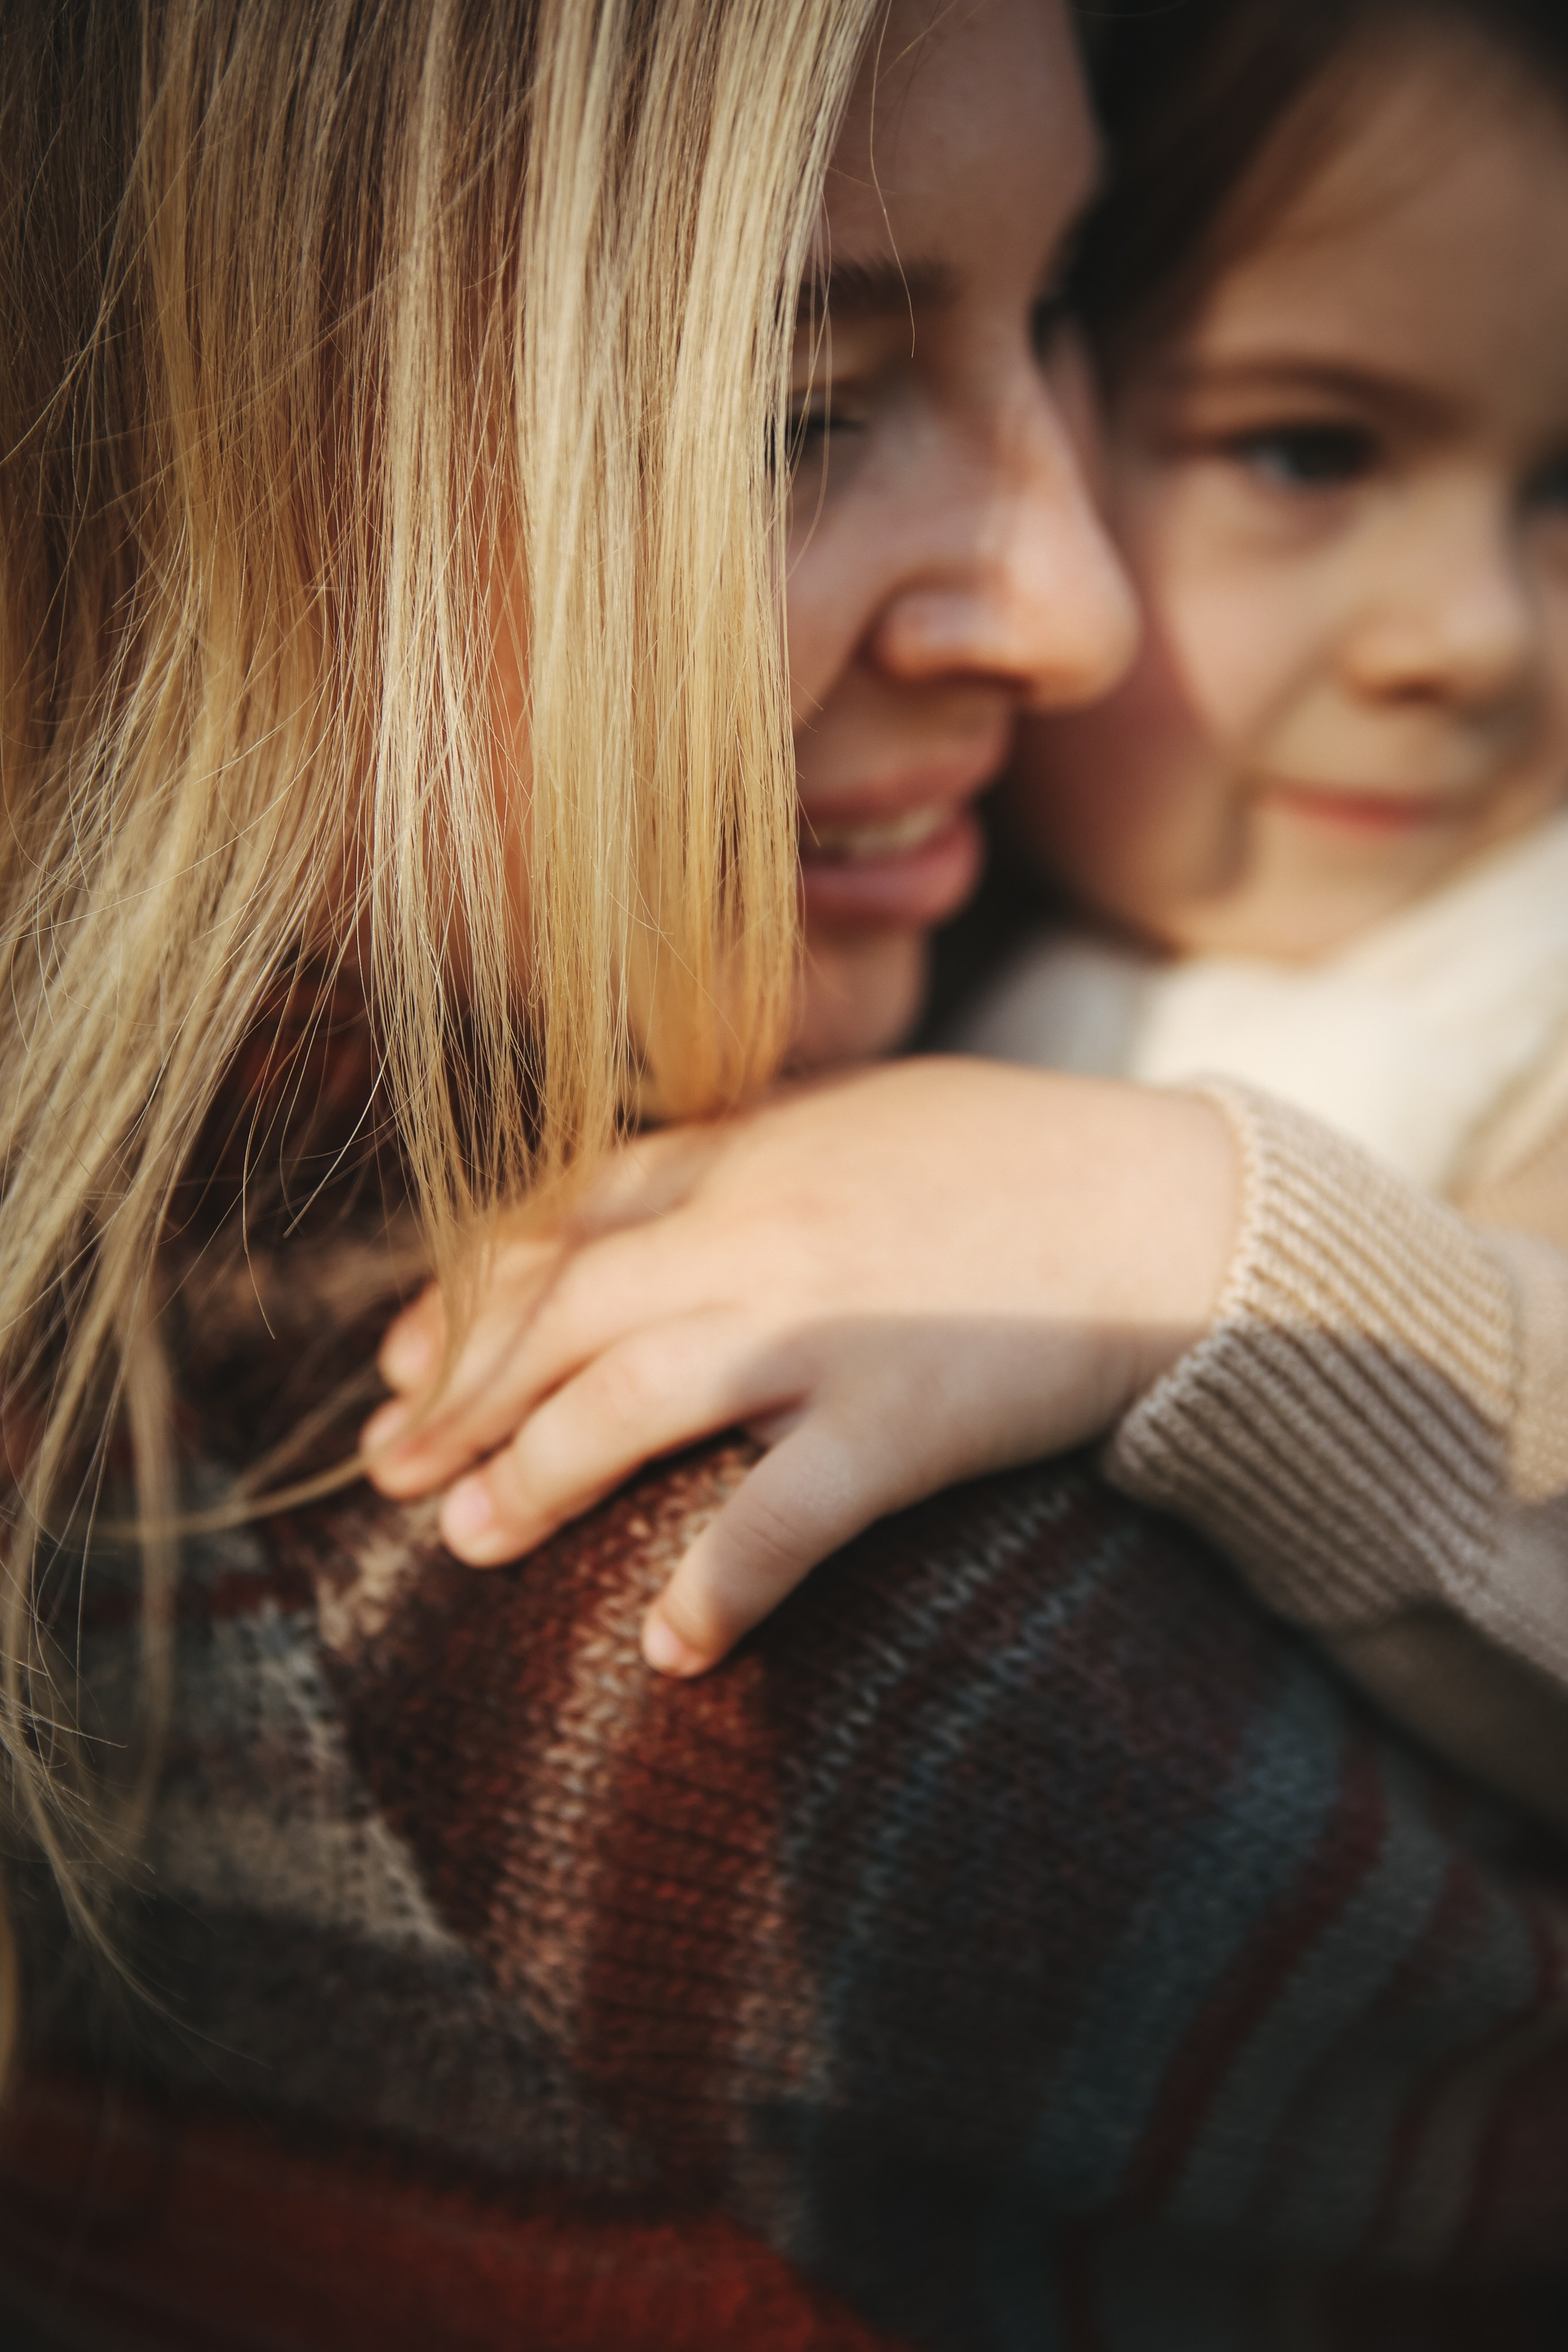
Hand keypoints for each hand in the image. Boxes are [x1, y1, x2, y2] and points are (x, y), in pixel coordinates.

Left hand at [361, 1059, 1238, 1674]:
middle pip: (560, 1311)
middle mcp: (761, 1226)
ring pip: (629, 1398)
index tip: (402, 1354)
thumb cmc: (1022, 1158)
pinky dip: (714, 1586)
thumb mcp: (867, 1111)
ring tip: (468, 1543)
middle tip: (387, 1467)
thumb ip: (755, 1141)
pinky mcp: (903, 1420)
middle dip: (456, 1393)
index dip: (464, 1290)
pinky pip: (779, 1517)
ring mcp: (827, 1323)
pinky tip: (669, 1651)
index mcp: (749, 1148)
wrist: (1176, 1206)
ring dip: (535, 1475)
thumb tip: (658, 1179)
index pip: (560, 1214)